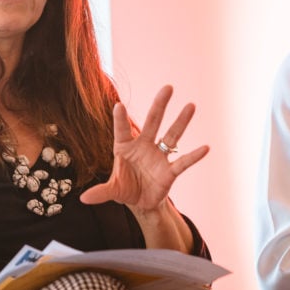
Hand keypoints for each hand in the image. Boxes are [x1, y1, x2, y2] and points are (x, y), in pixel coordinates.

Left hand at [80, 86, 208, 215]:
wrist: (141, 202)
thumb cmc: (125, 188)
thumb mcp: (112, 190)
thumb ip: (101, 192)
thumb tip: (83, 198)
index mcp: (125, 147)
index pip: (122, 130)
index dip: (120, 119)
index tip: (118, 105)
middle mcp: (144, 146)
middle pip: (153, 122)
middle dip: (160, 105)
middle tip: (168, 87)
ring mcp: (159, 157)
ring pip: (171, 135)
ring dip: (181, 122)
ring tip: (191, 105)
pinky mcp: (170, 171)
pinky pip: (183, 162)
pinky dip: (194, 156)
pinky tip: (205, 148)